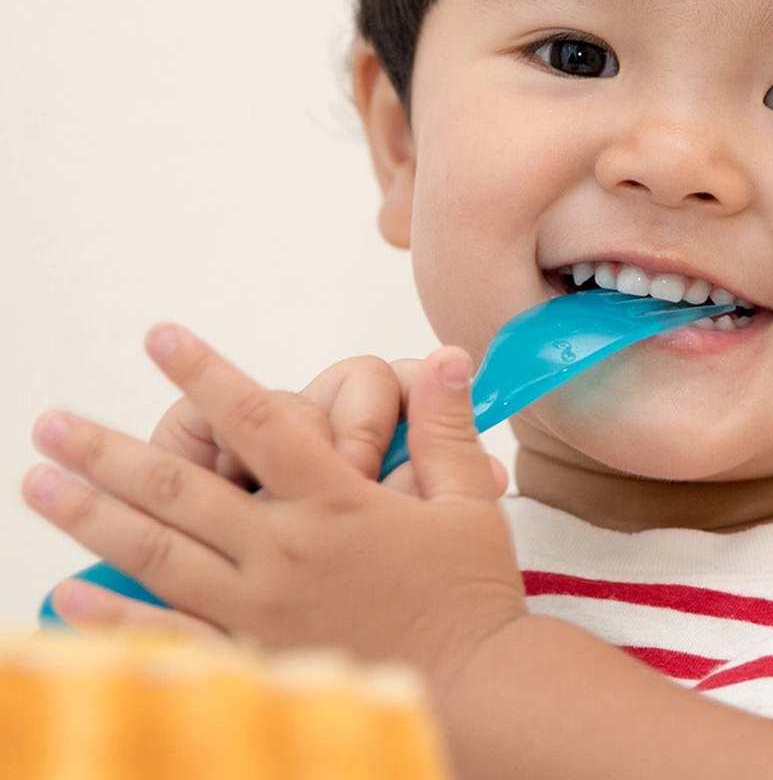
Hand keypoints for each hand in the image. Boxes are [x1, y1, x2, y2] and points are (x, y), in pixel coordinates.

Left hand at [24, 325, 527, 681]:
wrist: (474, 691)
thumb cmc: (471, 593)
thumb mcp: (467, 499)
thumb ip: (445, 424)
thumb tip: (446, 353)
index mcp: (336, 503)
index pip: (259, 422)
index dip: (208, 372)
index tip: (161, 336)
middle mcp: (285, 551)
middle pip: (182, 489)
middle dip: (111, 451)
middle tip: (51, 424)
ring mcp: (261, 609)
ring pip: (160, 554)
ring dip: (93, 517)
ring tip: (39, 486)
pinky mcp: (256, 656)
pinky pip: (171, 634)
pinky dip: (113, 616)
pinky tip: (69, 594)